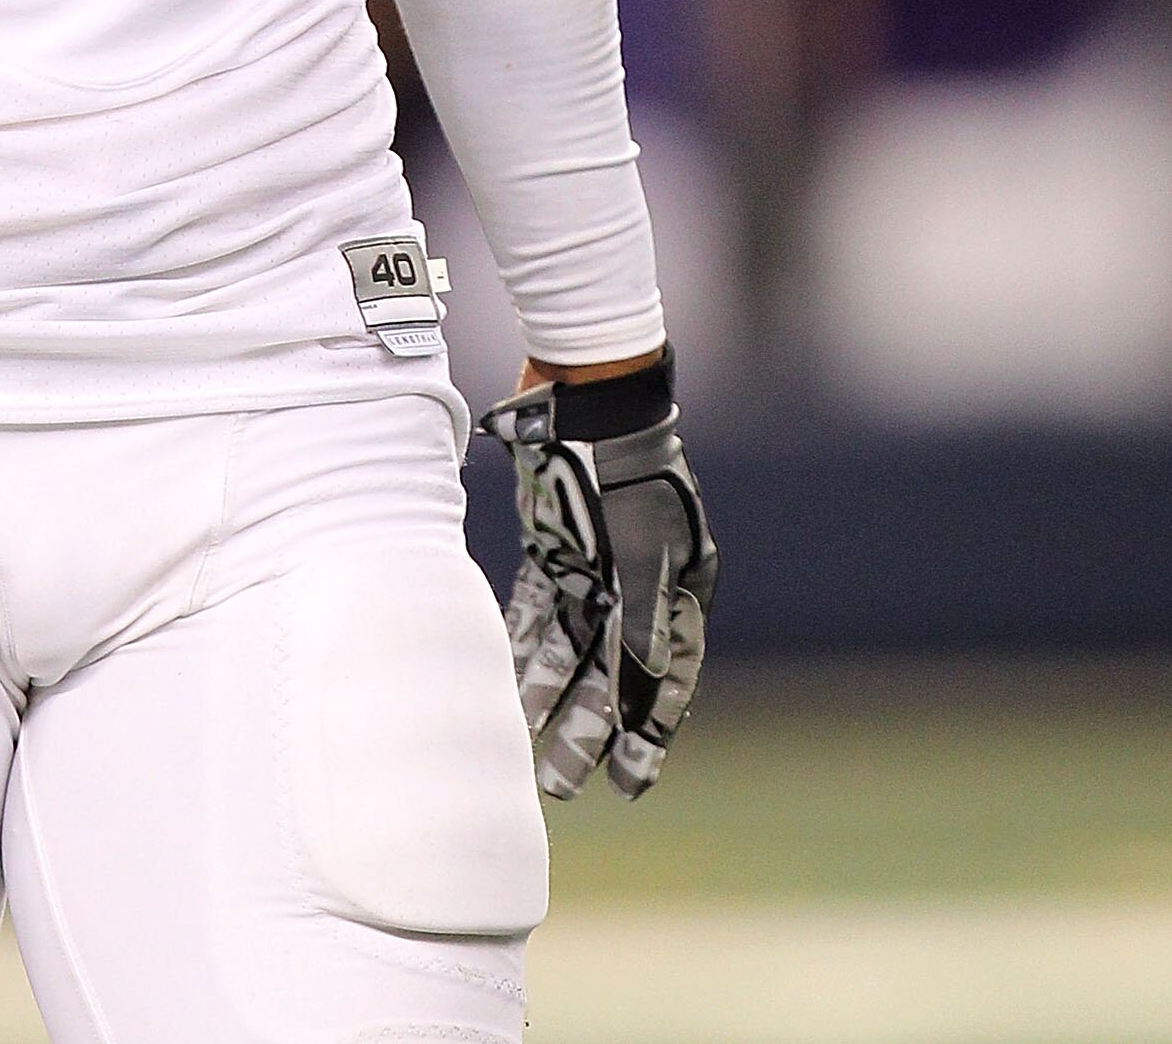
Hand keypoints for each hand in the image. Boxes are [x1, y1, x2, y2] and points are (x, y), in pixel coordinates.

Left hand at [480, 349, 716, 799]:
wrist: (584, 395)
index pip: (665, 678)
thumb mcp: (642, 546)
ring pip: (571, 645)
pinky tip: (506, 682)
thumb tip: (649, 685)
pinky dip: (524, 644)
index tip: (630, 786)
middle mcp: (637, 581)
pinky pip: (538, 606)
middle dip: (588, 729)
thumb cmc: (623, 470)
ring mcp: (594, 562)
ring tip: (528, 749)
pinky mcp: (552, 542)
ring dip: (550, 695)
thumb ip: (644, 614)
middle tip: (562, 787)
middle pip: (611, 671)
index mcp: (677, 586)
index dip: (648, 734)